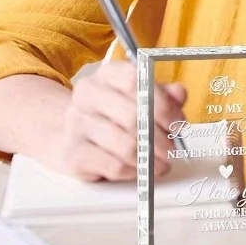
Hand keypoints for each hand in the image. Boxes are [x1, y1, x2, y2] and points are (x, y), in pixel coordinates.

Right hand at [45, 61, 186, 181]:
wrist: (67, 132)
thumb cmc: (113, 113)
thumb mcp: (140, 96)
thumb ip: (163, 94)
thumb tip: (179, 94)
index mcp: (107, 74)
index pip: (136, 82)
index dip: (162, 104)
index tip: (178, 123)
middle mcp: (87, 95)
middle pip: (132, 116)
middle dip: (161, 137)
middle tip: (173, 149)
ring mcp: (76, 124)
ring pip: (125, 145)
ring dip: (151, 158)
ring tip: (163, 163)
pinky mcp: (73, 154)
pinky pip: (114, 166)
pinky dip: (134, 171)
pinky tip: (142, 169)